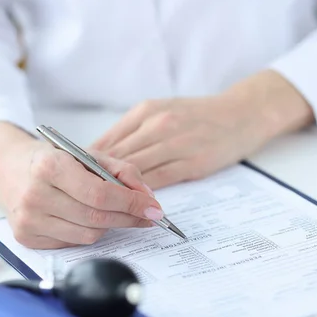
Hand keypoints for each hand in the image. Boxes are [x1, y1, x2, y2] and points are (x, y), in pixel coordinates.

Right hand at [0, 122, 162, 248]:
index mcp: (49, 166)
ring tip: (113, 213)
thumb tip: (148, 199)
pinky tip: (83, 218)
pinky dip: (86, 232)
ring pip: (88, 235)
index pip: (100, 194)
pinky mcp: (26, 237)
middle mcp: (35, 195)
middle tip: (146, 215)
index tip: (153, 209)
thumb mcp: (86, 155)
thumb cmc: (51, 161)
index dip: (131, 204)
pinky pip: (72, 243)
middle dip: (128, 218)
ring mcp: (28, 220)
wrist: (8, 170)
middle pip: (96, 218)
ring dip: (109, 226)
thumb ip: (121, 171)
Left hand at [91, 70, 313, 189]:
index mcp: (145, 111)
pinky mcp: (192, 162)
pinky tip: (129, 204)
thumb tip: (100, 153)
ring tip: (97, 205)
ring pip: (135, 170)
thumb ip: (132, 132)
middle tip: (77, 196)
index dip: (87, 163)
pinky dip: (141, 194)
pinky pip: (159, 180)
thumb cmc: (199, 115)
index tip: (72, 178)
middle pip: (117, 156)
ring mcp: (175, 143)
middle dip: (96, 178)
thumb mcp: (161, 111)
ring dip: (115, 189)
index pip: (108, 141)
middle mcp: (157, 125)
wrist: (244, 113)